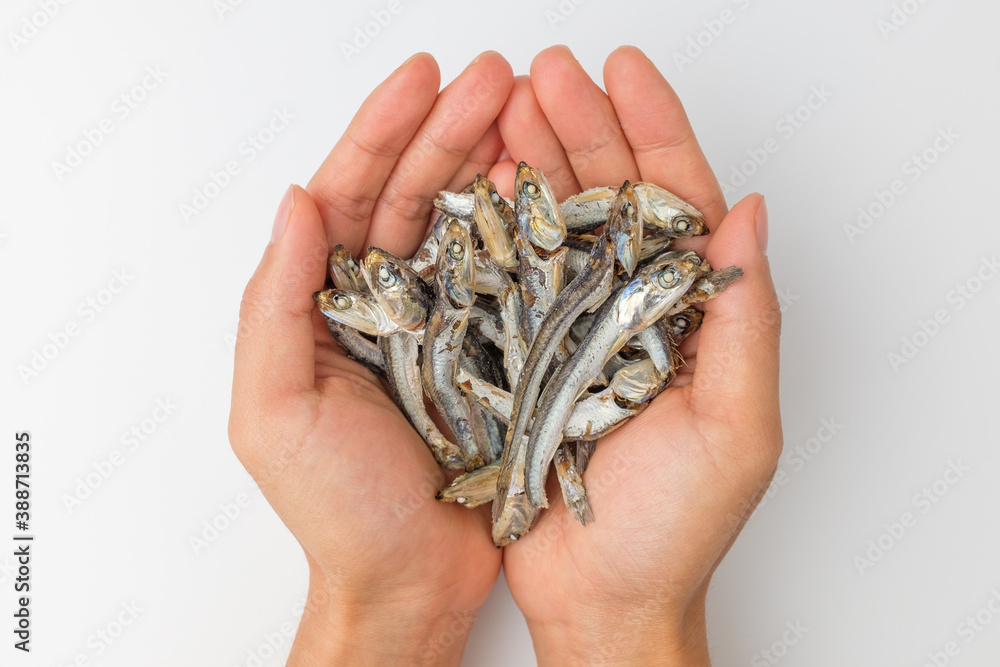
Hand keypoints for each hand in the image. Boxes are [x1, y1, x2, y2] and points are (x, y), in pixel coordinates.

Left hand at [228, 52, 512, 665]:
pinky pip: (504, 274)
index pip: (346, 196)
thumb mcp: (276, 410)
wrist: (409, 581)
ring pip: (459, 221)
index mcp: (322, 306)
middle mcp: (380, 303)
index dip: (381, 132)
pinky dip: (521, 226)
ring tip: (526, 107)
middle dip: (448, 128)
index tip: (422, 80)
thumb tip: (295, 203)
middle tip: (494, 75)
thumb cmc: (336, 511)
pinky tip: (542, 182)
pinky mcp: (487, 348)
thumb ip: (277, 304)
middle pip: (409, 193)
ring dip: (488, 160)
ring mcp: (437, 322)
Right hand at [491, 46, 782, 665]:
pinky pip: (506, 278)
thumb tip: (752, 212)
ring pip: (554, 225)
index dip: (654, 129)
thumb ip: (747, 321)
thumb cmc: (675, 530)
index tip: (622, 70)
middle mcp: (631, 310)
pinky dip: (492, 227)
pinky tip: (474, 184)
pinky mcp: (519, 356)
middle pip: (609, 197)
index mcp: (690, 314)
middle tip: (544, 73)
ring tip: (502, 107)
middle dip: (580, 127)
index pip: (679, 202)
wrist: (601, 597)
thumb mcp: (736, 428)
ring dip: (532, 161)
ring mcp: (571, 329)